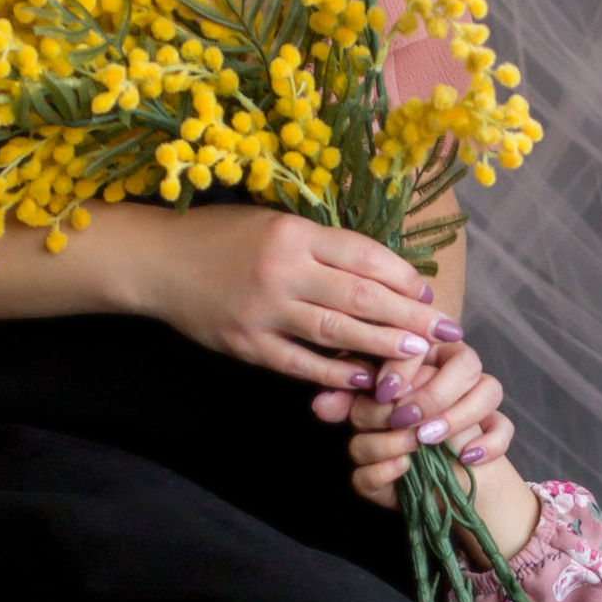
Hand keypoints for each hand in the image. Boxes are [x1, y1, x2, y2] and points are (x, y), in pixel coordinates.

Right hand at [134, 206, 445, 386]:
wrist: (156, 261)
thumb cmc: (220, 237)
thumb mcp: (272, 223)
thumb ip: (320, 245)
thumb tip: (380, 270)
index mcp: (294, 233)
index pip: (364, 255)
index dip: (404, 276)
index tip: (427, 292)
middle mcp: (283, 269)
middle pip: (362, 295)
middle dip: (410, 315)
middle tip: (445, 331)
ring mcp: (264, 310)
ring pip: (337, 331)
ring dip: (383, 344)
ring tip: (417, 354)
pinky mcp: (247, 343)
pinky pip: (301, 363)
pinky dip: (336, 373)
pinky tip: (365, 378)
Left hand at [338, 338, 515, 505]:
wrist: (426, 479)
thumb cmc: (389, 437)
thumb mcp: (363, 424)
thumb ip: (346, 408)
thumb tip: (321, 405)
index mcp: (424, 354)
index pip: (425, 338)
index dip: (405, 363)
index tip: (382, 391)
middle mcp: (455, 369)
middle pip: (466, 361)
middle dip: (432, 393)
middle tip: (403, 419)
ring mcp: (480, 397)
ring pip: (489, 389)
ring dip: (458, 416)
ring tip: (427, 439)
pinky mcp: (496, 428)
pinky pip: (504, 427)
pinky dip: (489, 442)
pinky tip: (465, 457)